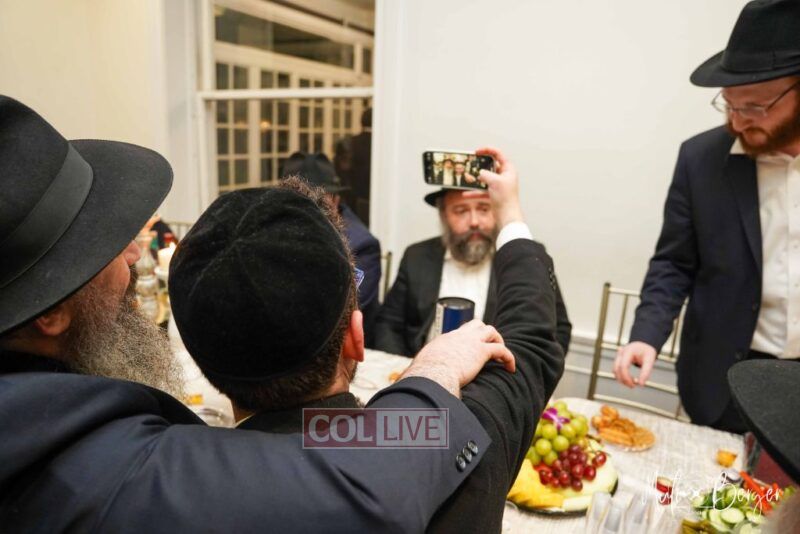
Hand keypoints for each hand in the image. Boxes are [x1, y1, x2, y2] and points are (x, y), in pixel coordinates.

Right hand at [400, 319, 515, 397]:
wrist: (430, 374)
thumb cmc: (421, 377)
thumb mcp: (415, 374)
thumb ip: (411, 377)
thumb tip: (398, 387)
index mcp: (443, 342)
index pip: (457, 335)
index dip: (466, 342)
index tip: (468, 354)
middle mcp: (457, 337)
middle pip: (475, 324)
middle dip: (484, 334)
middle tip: (488, 348)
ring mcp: (470, 342)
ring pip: (490, 331)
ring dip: (498, 341)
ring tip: (502, 357)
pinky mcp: (481, 352)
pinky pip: (501, 350)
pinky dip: (508, 358)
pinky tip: (511, 368)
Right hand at [470, 147, 523, 227]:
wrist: (507, 216)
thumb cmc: (505, 198)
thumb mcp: (494, 181)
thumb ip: (485, 174)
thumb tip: (480, 173)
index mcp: (508, 170)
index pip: (498, 155)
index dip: (488, 150)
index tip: (477, 151)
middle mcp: (504, 176)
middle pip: (491, 166)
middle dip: (480, 165)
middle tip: (471, 163)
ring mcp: (499, 185)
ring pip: (485, 178)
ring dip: (476, 179)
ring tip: (466, 177)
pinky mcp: (494, 194)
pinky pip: (482, 190)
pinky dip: (474, 192)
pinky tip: (466, 194)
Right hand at [613, 342, 656, 387]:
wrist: (643, 344)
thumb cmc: (647, 351)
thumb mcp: (650, 360)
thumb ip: (646, 371)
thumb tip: (641, 384)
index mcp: (628, 351)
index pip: (623, 366)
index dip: (627, 377)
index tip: (636, 384)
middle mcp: (621, 353)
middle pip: (616, 369)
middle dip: (624, 380)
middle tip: (633, 386)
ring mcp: (618, 356)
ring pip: (615, 371)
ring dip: (622, 379)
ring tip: (632, 383)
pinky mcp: (618, 360)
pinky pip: (616, 370)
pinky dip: (622, 376)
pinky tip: (630, 380)